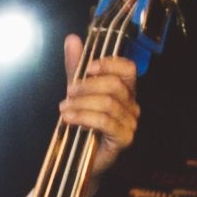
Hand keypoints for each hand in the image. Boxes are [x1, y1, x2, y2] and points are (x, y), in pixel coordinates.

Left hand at [60, 34, 139, 184]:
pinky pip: (106, 122)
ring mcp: (130, 123)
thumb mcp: (76, 91)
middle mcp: (132, 105)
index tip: (87, 68)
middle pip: (115, 85)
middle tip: (68, 92)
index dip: (109, 64)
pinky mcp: (124, 139)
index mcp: (125, 90)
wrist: (77, 158)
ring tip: (64, 109)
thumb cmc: (82, 123)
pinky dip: (85, 118)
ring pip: (108, 104)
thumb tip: (72, 39)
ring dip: (82, 103)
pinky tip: (70, 119)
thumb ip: (76, 67)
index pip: (128, 69)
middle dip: (88, 86)